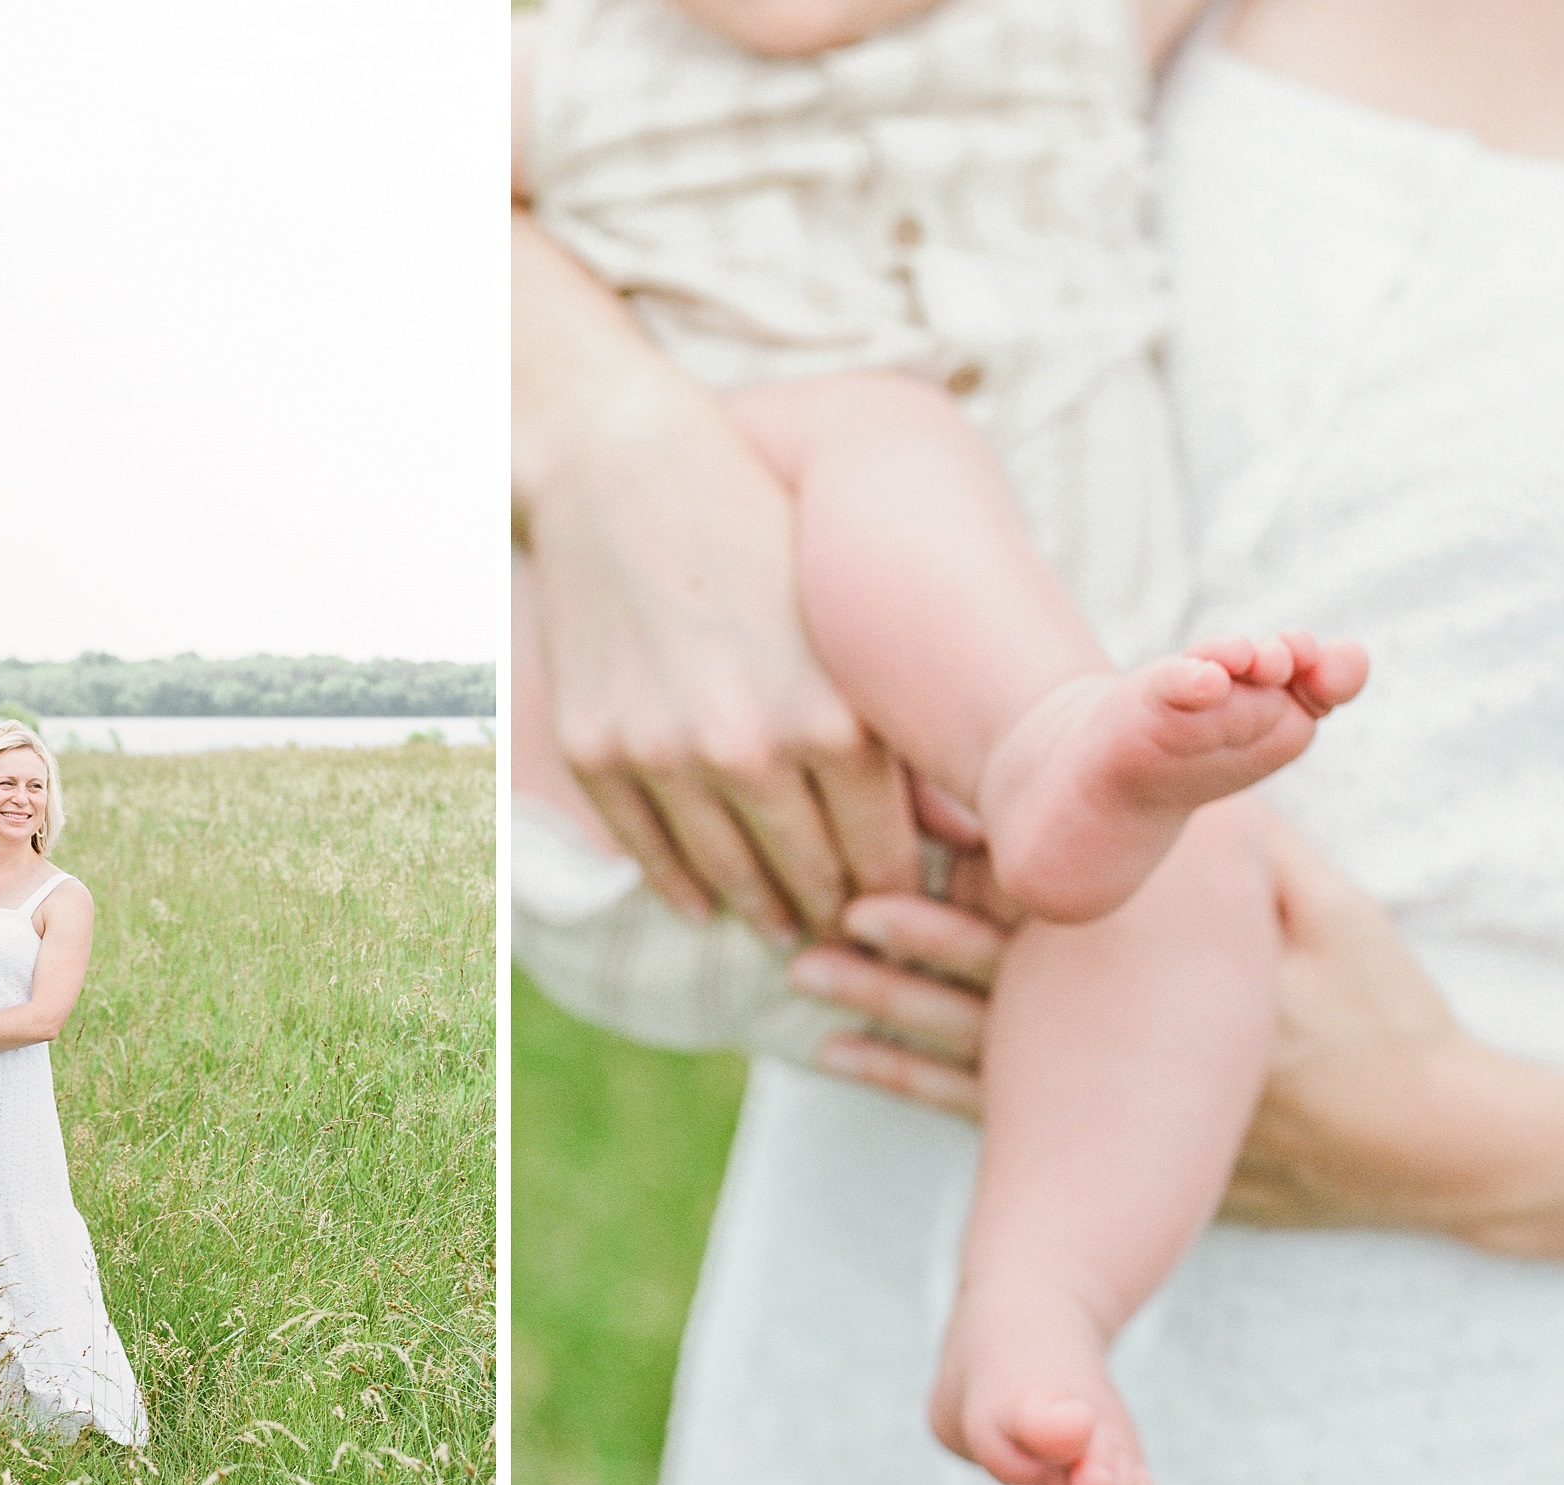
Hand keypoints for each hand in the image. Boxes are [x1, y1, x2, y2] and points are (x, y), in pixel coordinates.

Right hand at [513, 215, 919, 938]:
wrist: (626, 473)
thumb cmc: (764, 534)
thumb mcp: (849, 622)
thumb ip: (901, 734)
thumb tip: (966, 839)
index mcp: (834, 718)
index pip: (884, 858)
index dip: (903, 894)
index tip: (913, 908)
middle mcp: (749, 748)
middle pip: (812, 881)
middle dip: (839, 914)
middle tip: (855, 934)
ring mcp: (663, 756)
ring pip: (731, 880)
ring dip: (766, 912)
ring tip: (786, 924)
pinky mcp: (597, 752)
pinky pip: (650, 855)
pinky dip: (685, 890)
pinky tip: (708, 903)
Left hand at [791, 815, 1543, 1241]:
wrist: (1426, 1154)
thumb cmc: (1384, 1023)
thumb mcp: (1333, 921)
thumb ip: (1259, 853)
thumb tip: (1194, 781)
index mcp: (1166, 973)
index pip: (1053, 915)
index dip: (979, 871)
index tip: (911, 826)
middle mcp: (1118, 1037)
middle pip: (989, 980)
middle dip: (905, 941)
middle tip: (821, 909)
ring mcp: (1101, 1093)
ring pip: (964, 1043)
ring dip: (884, 1004)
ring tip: (803, 973)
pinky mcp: (1098, 1136)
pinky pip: (977, 1109)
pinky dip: (905, 1077)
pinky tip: (843, 1053)